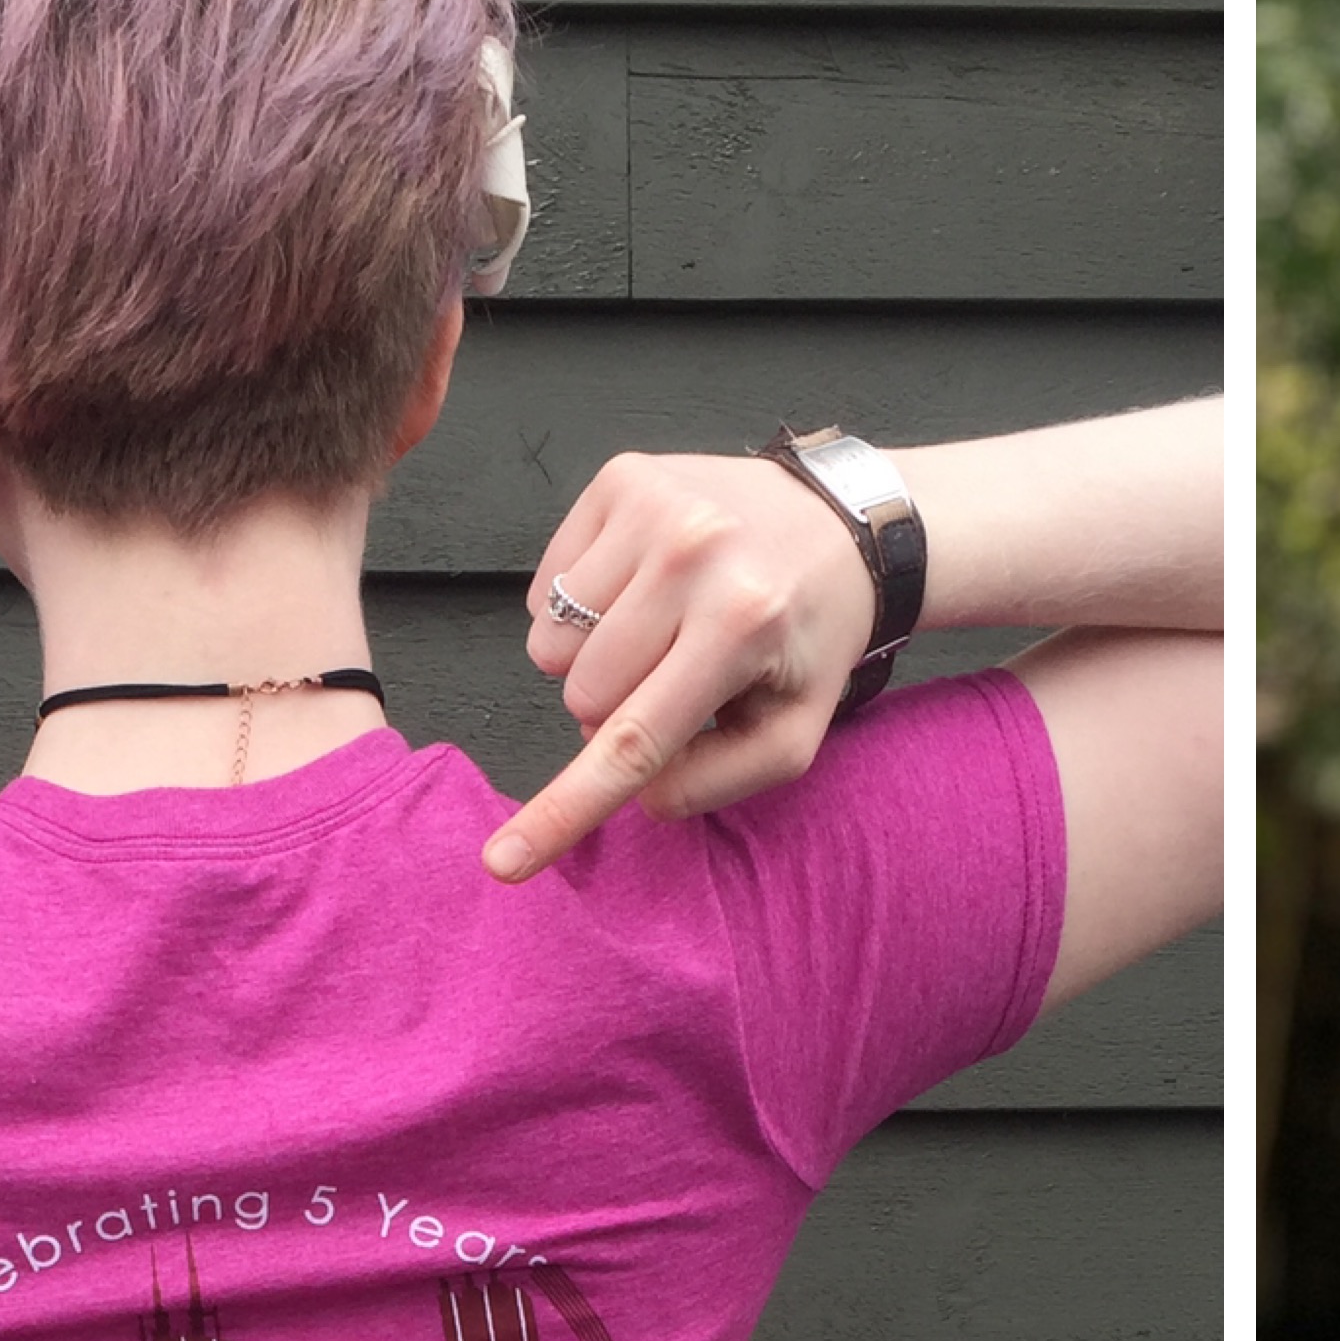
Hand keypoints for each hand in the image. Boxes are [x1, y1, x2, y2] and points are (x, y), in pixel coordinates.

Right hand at [485, 449, 885, 882]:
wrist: (837, 527)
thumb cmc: (807, 640)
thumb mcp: (791, 732)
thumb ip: (714, 782)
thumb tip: (635, 795)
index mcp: (742, 627)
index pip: (632, 740)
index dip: (563, 811)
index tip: (502, 863)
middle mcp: (692, 555)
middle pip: (582, 693)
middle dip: (614, 709)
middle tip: (675, 682)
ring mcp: (651, 506)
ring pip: (552, 643)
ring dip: (592, 659)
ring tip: (658, 634)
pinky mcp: (619, 477)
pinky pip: (545, 586)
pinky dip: (579, 609)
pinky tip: (637, 594)